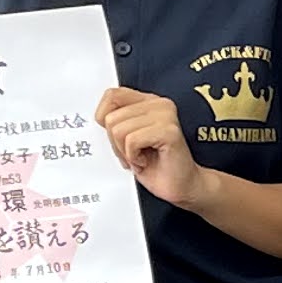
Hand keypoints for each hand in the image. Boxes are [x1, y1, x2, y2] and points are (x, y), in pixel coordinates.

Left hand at [96, 85, 201, 207]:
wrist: (181, 187)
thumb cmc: (155, 165)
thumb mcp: (127, 139)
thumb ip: (116, 121)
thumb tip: (100, 117)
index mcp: (148, 101)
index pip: (112, 95)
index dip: (104, 119)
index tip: (118, 138)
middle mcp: (159, 104)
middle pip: (111, 118)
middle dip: (116, 144)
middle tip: (133, 154)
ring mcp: (166, 115)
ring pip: (119, 130)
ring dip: (125, 152)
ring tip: (140, 158)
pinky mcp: (169, 131)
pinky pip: (132, 140)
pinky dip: (133, 158)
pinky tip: (146, 162)